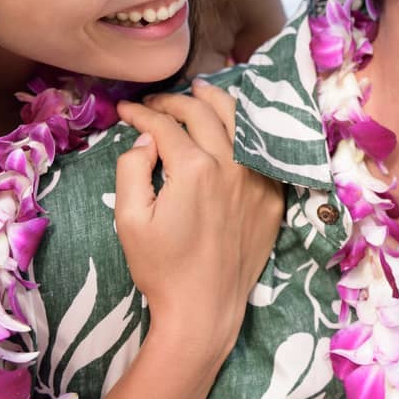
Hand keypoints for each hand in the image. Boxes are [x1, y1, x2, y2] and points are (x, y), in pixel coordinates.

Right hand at [114, 80, 282, 365]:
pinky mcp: (272, 196)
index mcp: (194, 167)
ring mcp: (257, 178)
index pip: (165, 125)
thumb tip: (146, 138)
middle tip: (156, 102)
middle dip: (176, 101)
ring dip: (217, 102)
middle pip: (204, 113)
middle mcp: (231, 165)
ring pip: (240, 123)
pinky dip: (245, 130)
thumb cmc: (161, 268)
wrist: (204, 308)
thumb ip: (131, 169)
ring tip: (201, 90)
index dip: (142, 113)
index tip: (126, 111)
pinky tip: (234, 126)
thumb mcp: (129, 219)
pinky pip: (261, 150)